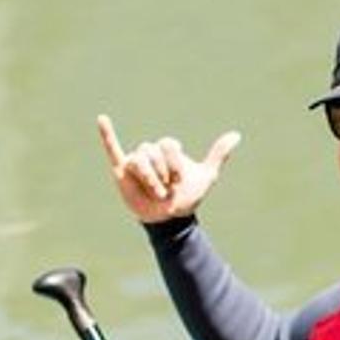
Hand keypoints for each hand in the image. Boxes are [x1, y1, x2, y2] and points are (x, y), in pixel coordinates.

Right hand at [97, 114, 240, 223]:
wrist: (171, 220)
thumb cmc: (187, 198)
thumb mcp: (206, 176)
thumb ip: (217, 155)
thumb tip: (237, 135)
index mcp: (168, 149)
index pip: (169, 145)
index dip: (175, 163)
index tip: (179, 179)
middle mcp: (151, 151)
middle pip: (153, 151)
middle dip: (162, 173)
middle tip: (166, 189)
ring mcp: (136, 160)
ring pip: (139, 159)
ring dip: (150, 179)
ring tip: (155, 192)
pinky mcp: (121, 171)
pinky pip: (112, 149)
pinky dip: (106, 135)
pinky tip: (102, 119)